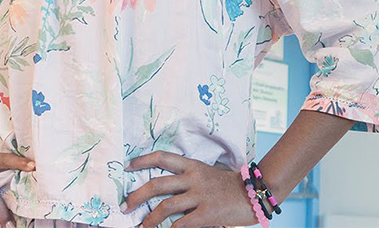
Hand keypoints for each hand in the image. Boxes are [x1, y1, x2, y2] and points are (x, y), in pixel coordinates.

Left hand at [120, 150, 259, 227]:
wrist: (254, 193)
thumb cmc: (228, 185)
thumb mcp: (206, 174)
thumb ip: (187, 179)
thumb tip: (163, 189)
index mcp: (192, 165)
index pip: (162, 157)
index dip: (143, 160)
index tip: (127, 166)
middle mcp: (193, 178)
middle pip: (157, 184)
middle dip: (137, 196)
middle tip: (125, 205)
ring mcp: (199, 196)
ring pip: (165, 206)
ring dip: (149, 218)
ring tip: (141, 226)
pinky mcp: (206, 214)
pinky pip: (181, 223)